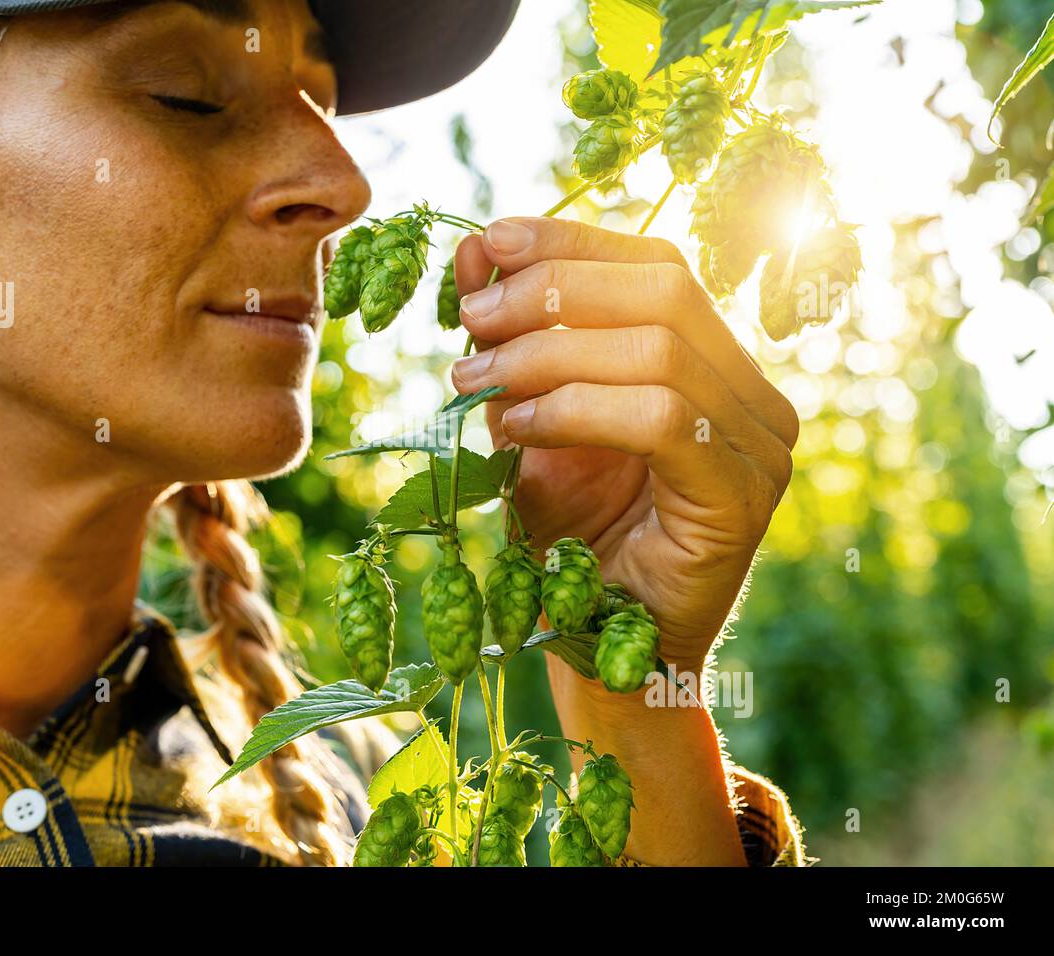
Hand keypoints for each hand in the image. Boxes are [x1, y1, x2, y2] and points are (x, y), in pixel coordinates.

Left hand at [451, 217, 797, 675]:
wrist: (602, 649)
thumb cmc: (572, 536)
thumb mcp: (530, 419)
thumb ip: (513, 340)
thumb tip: (475, 249)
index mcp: (716, 362)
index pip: (657, 265)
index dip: (572, 242)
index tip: (489, 241)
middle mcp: (755, 394)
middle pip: (665, 290)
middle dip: (551, 292)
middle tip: (470, 321)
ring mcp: (763, 445)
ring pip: (660, 349)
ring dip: (547, 355)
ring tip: (474, 383)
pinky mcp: (744, 498)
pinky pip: (662, 420)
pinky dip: (574, 410)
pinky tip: (515, 431)